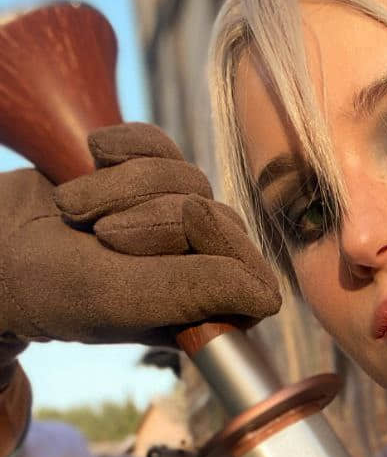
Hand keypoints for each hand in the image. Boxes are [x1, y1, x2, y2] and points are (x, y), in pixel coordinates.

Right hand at [0, 123, 280, 346]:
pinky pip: (165, 144)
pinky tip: (91, 155)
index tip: (128, 245)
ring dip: (124, 184)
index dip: (201, 250)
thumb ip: (192, 292)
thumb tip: (269, 297)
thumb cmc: (48, 286)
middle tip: (99, 235)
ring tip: (76, 210)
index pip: (249, 274)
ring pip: (191, 178)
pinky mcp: (151, 177)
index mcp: (201, 313)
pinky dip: (126, 143)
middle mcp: (198, 270)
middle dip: (153, 215)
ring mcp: (176, 223)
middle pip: (219, 219)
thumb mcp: (117, 296)